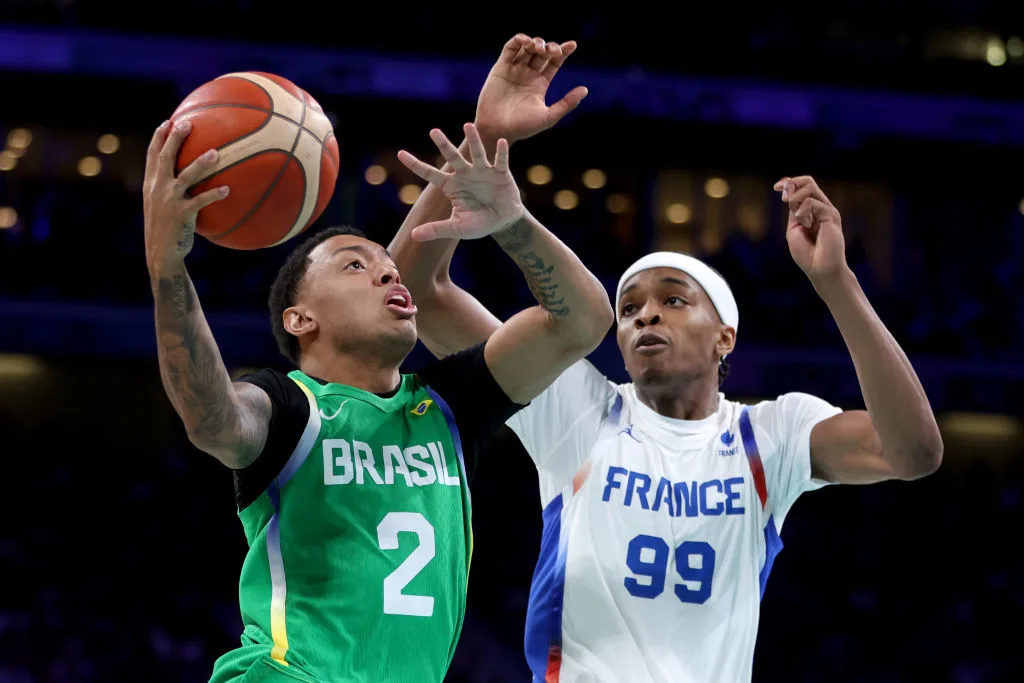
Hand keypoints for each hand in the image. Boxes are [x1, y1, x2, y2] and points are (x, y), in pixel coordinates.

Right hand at [143, 119, 228, 275]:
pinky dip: (214, 195)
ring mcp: (169, 201)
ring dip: (200, 164)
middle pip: (165, 158)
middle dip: (175, 139)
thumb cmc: (166, 228)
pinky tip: (227, 189)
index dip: (159, 137)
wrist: (160, 253)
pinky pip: (200, 201)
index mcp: (152, 184)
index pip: (152, 155)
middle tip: (188, 124)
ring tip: (216, 153)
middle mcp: (157, 189)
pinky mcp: (181, 215)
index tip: (168, 122)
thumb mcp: (161, 206)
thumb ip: (170, 189)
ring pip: (185, 177)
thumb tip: (190, 177)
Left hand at [398, 123, 522, 241]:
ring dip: (473, 140)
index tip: (400, 154)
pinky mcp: (500, 173)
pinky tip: (500, 142)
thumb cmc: (478, 223)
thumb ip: (436, 230)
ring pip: (476, 153)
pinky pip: (500, 161)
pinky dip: (500, 152)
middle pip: (452, 157)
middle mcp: (465, 174)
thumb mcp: (456, 228)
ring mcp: (482, 171)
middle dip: (443, 144)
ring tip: (467, 126)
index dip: (415, 164)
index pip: (430, 174)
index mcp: (451, 186)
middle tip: (433, 131)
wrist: (503, 222)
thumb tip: (413, 236)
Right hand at [475, 34, 587, 144]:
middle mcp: (528, 75)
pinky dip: (517, 40)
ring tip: (538, 48)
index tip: (572, 45)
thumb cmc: (522, 128)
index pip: (554, 62)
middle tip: (552, 51)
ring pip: (526, 48)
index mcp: (540, 84)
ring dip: (534, 42)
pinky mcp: (500, 68)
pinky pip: (509, 49)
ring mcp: (514, 70)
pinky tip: (525, 41)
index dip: (563, 52)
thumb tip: (585, 90)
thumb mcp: (548, 117)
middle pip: (541, 52)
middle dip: (549, 47)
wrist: (497, 130)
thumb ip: (567, 104)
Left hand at [774, 175, 847, 282]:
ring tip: (797, 217)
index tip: (775, 187)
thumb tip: (789, 194)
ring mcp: (827, 211)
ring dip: (796, 199)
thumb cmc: (807, 254)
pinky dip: (803, 212)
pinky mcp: (831, 216)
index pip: (803, 187)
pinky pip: (813, 202)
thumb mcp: (794, 229)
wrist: (820, 269)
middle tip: (783, 199)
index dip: (789, 182)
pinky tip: (805, 224)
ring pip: (810, 187)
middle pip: (808, 182)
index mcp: (812, 211)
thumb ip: (793, 212)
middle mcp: (821, 208)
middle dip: (791, 186)